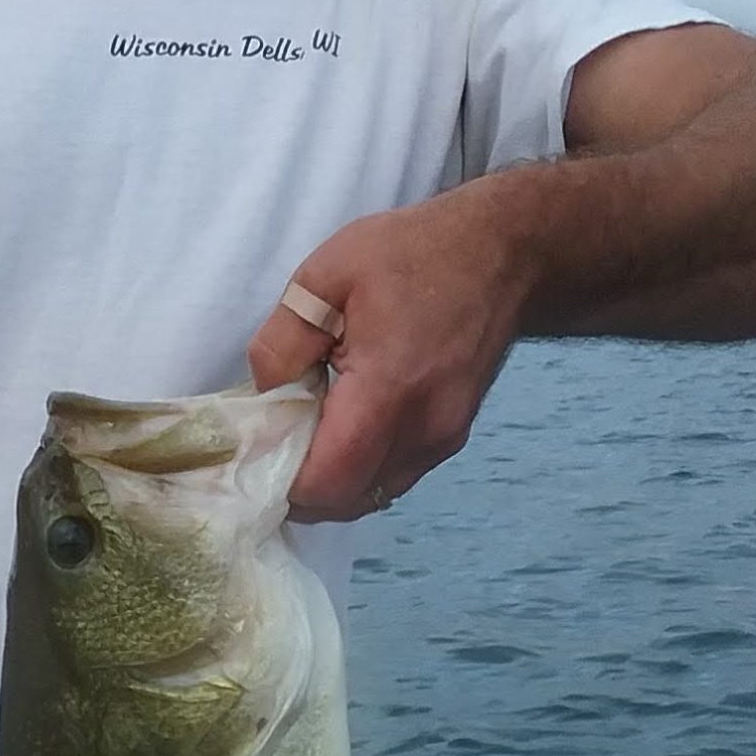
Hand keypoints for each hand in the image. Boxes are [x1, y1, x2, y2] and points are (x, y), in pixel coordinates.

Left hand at [247, 181, 535, 521]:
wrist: (502, 254)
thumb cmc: (412, 254)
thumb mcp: (325, 275)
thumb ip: (282, 341)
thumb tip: (263, 394)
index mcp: (389, 389)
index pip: (327, 481)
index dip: (281, 483)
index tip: (253, 452)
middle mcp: (424, 429)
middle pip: (346, 501)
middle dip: (301, 488)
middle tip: (272, 444)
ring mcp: (444, 439)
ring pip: (371, 495)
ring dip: (331, 481)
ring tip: (308, 432)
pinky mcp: (452, 438)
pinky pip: (393, 477)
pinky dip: (360, 469)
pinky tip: (344, 427)